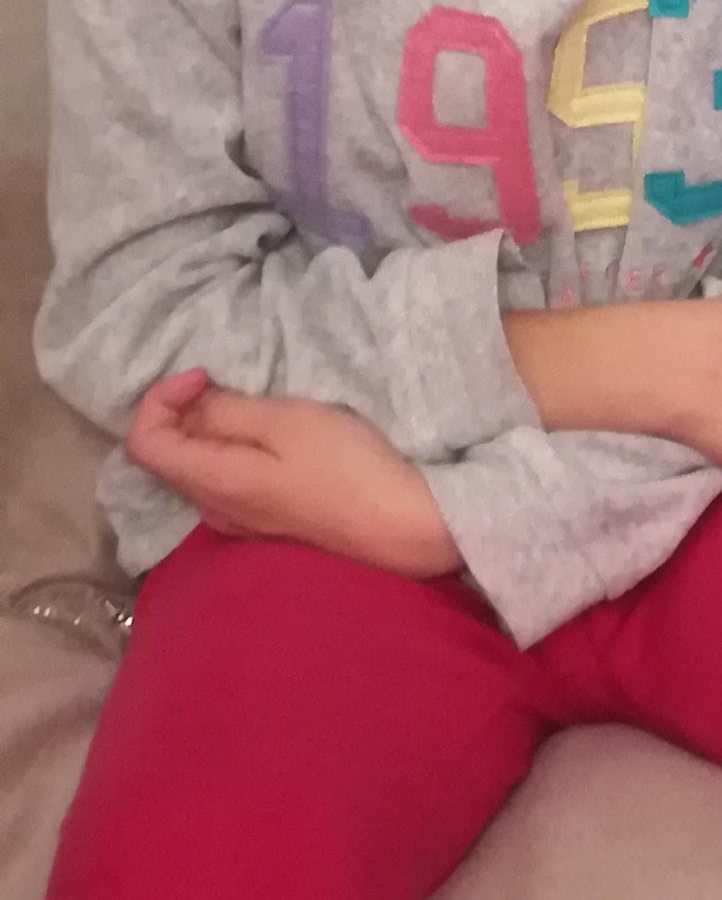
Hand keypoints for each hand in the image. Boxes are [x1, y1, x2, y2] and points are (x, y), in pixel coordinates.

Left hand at [124, 372, 461, 577]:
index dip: (159, 399)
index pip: (145, 442)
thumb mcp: (286, 422)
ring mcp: (237, 522)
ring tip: (250, 402)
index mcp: (213, 483)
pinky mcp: (262, 522)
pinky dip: (227, 448)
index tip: (203, 375)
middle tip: (224, 380)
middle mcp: (212, 509)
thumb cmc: (345, 466)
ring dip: (207, 428)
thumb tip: (189, 404)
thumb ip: (227, 413)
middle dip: (182, 409)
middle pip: (167, 455)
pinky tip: (269, 436)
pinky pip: (222, 479)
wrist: (399, 524)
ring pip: (195, 467)